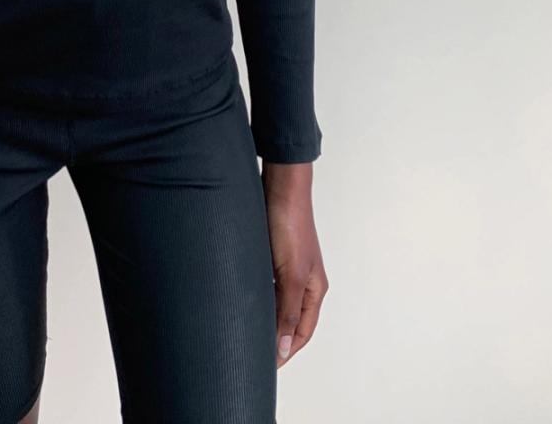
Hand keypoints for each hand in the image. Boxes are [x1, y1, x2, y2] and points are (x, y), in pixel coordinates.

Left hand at [261, 162, 328, 367]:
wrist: (279, 184)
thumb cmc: (290, 225)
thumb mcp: (290, 274)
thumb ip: (287, 312)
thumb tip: (284, 349)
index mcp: (314, 289)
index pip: (301, 333)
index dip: (285, 351)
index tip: (265, 367)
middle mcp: (302, 281)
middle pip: (288, 320)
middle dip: (272, 338)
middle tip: (249, 352)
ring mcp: (287, 267)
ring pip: (274, 302)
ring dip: (261, 316)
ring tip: (241, 330)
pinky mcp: (271, 254)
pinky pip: (263, 284)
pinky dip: (254, 296)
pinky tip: (238, 300)